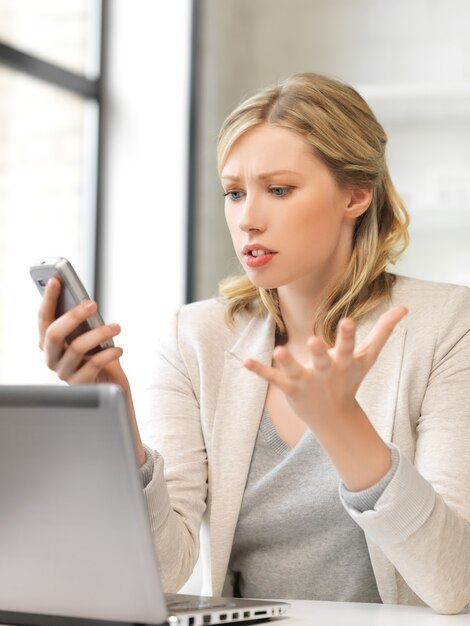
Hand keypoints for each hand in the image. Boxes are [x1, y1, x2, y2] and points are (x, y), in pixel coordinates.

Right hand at [38, 276, 124, 385]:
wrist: (111, 384)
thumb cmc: (98, 355)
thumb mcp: (88, 334)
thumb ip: (82, 321)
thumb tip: (85, 302)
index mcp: (49, 342)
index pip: (43, 318)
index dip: (48, 298)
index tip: (56, 279)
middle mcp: (51, 357)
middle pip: (54, 333)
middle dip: (73, 316)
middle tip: (93, 304)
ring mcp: (63, 372)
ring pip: (77, 348)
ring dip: (100, 334)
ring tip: (116, 327)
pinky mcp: (80, 384)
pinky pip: (94, 364)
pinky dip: (109, 353)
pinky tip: (119, 349)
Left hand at [244, 306, 407, 429]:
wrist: (334, 417)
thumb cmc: (351, 380)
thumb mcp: (368, 357)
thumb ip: (383, 331)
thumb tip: (404, 307)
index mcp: (345, 363)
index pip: (348, 346)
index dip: (348, 335)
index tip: (348, 320)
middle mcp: (326, 372)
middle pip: (323, 360)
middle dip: (320, 351)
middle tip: (314, 340)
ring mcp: (307, 382)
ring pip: (295, 370)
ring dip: (286, 361)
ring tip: (278, 350)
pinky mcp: (290, 389)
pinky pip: (274, 379)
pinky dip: (261, 371)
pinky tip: (246, 361)